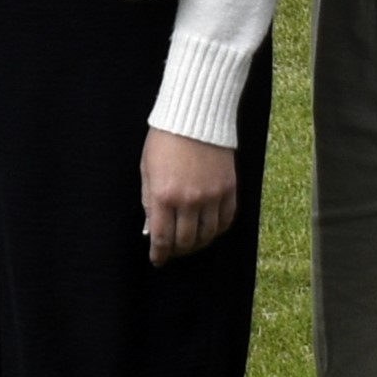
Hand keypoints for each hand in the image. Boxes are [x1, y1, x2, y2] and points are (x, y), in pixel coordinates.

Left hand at [138, 130, 241, 262]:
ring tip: (191, 242)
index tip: (158, 260)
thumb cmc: (165, 140)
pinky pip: (226, 219)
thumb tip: (152, 228)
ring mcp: (212, 196)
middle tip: (174, 251)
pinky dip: (218, 229)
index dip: (160, 254)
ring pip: (208, 234)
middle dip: (178, 250)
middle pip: (187, 241)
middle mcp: (189, 200)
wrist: (194, 116)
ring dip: (198, 243)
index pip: (163, 238)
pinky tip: (210, 228)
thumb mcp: (147, 170)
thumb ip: (149, 201)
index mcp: (164, 195)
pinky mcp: (229, 189)